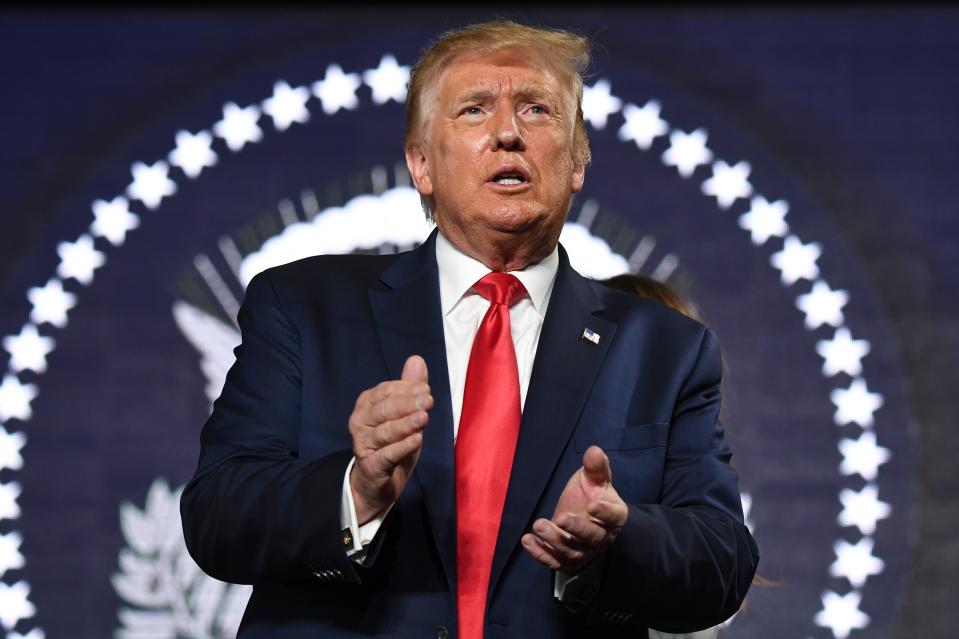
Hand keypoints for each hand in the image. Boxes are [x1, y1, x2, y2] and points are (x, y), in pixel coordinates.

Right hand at [349, 355, 431, 523]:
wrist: (375, 483)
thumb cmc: (391, 443)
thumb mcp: (404, 414)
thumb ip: (409, 388)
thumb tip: (416, 359)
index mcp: (367, 404)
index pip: (386, 391)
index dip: (407, 389)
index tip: (426, 390)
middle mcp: (360, 422)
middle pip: (384, 409)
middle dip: (407, 404)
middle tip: (429, 400)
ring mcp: (363, 444)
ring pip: (385, 432)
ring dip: (405, 424)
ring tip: (423, 417)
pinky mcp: (371, 466)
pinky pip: (386, 455)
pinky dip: (401, 447)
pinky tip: (416, 440)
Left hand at [522, 445, 627, 572]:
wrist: (585, 521)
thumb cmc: (592, 496)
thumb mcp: (595, 480)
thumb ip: (596, 467)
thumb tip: (594, 450)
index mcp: (613, 516)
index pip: (613, 516)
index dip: (605, 513)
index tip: (593, 504)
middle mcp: (601, 537)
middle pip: (592, 537)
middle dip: (576, 528)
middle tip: (561, 517)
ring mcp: (583, 552)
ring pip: (571, 551)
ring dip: (554, 540)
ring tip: (538, 525)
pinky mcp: (566, 560)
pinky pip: (554, 561)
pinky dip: (541, 554)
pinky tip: (528, 541)